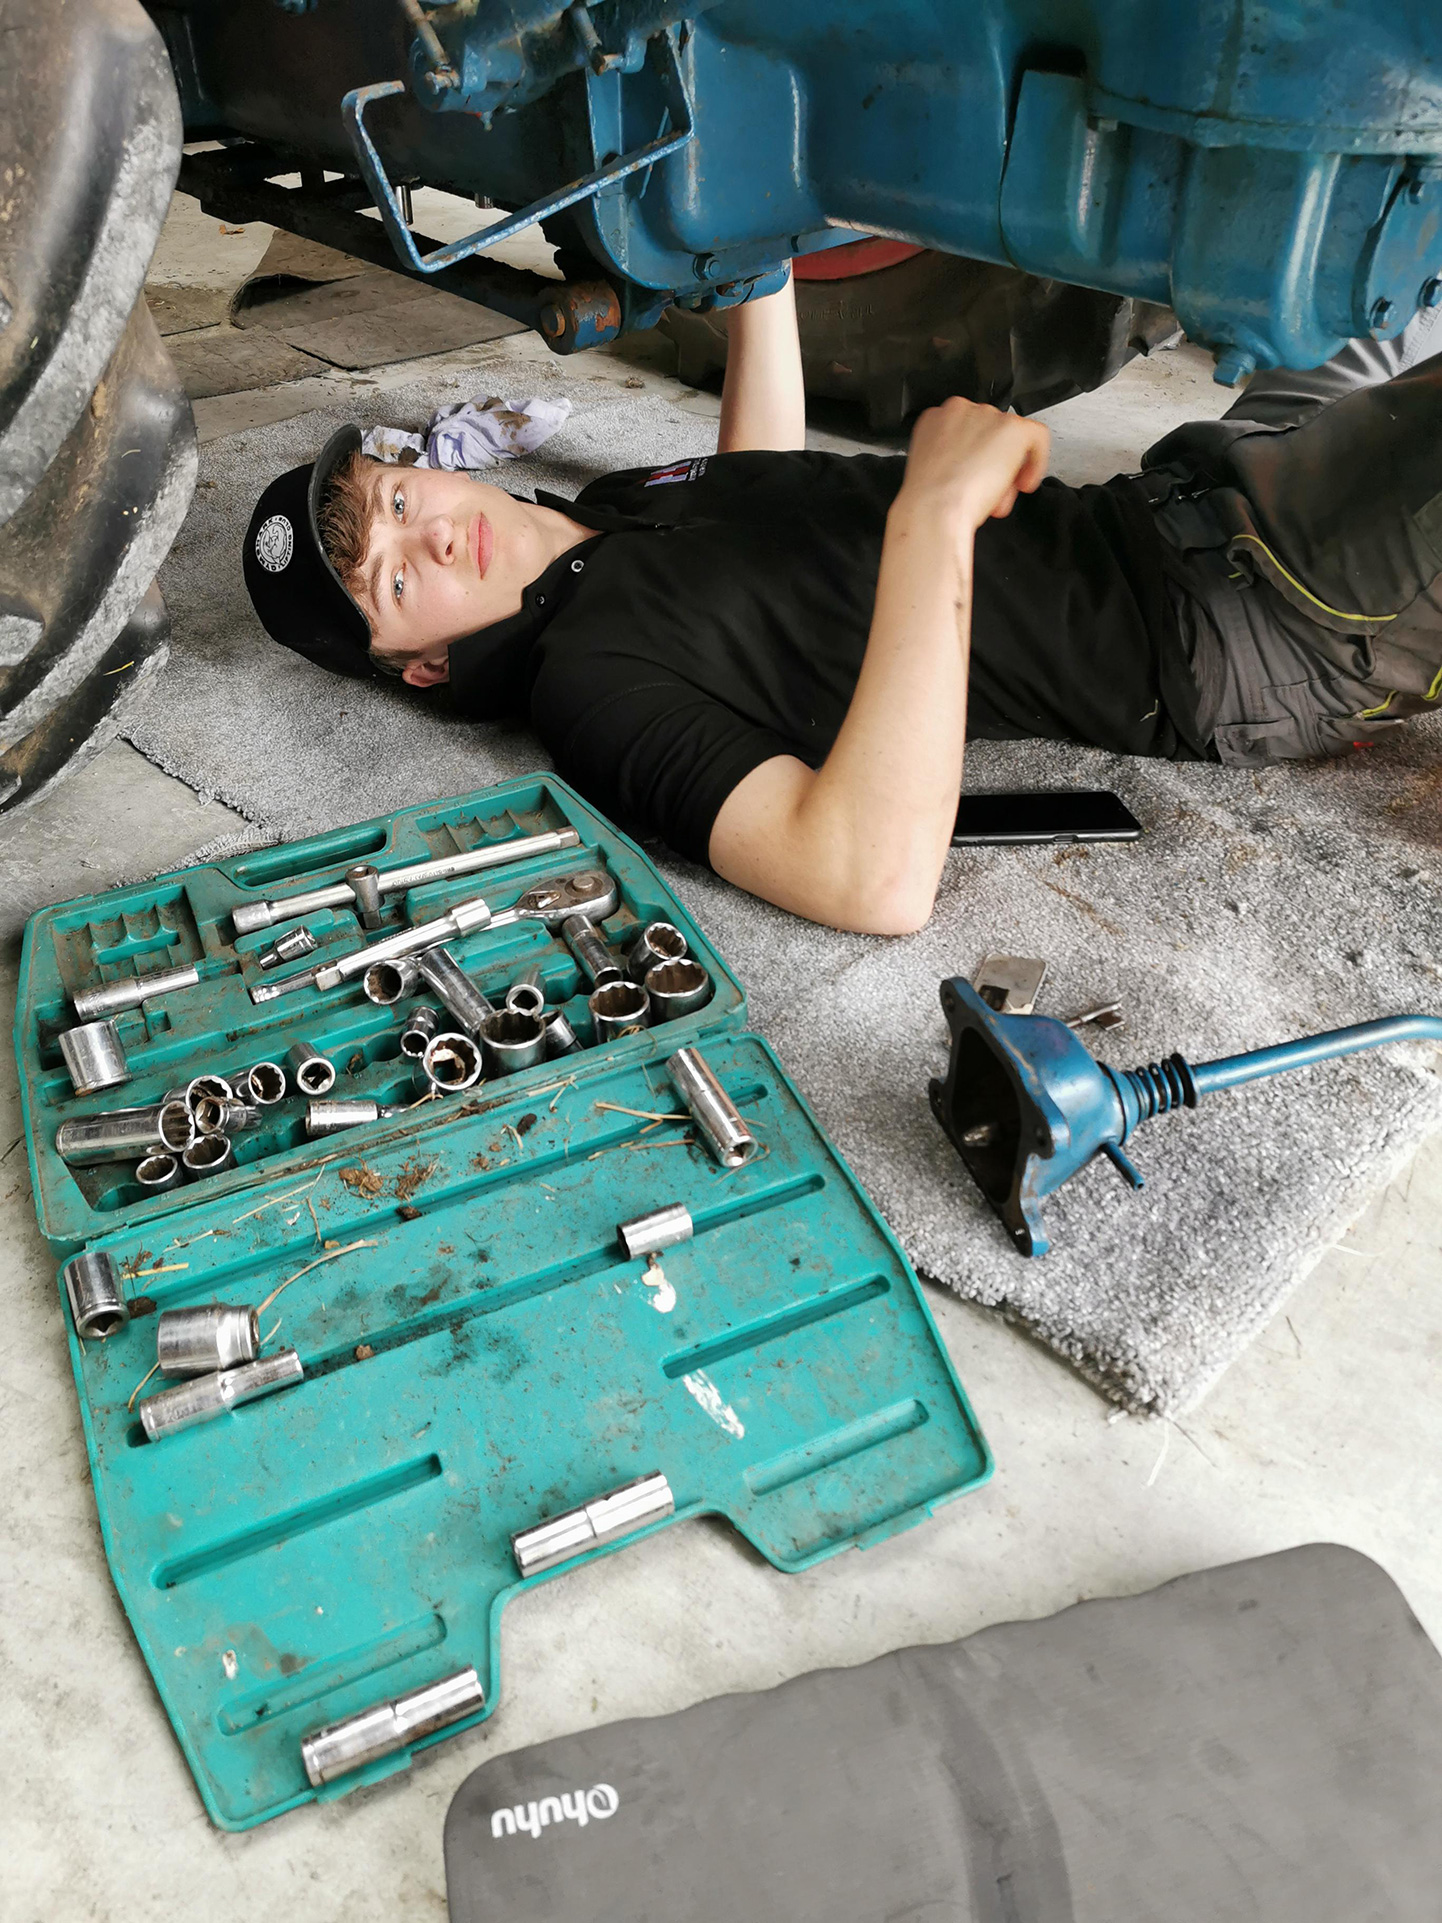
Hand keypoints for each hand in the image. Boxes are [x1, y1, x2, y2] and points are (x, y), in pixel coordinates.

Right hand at [894, 396, 1049, 545]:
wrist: (936, 509)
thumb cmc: (931, 502)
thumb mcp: (932, 474)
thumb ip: (951, 461)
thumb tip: (972, 470)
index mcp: (935, 420)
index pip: (965, 432)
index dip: (974, 458)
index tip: (975, 478)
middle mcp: (959, 410)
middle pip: (989, 433)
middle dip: (993, 464)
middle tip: (989, 491)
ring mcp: (986, 415)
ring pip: (1011, 438)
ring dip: (1009, 469)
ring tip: (998, 495)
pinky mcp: (1012, 427)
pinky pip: (1037, 436)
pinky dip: (1037, 461)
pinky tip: (1024, 483)